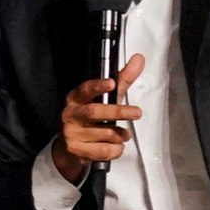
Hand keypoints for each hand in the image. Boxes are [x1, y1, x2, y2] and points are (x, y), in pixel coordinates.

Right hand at [51, 53, 143, 183]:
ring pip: (105, 134)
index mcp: (76, 98)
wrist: (69, 148)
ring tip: (124, 134)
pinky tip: (115, 146)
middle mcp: (70, 114)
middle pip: (96, 112)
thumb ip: (122, 80)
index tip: (111, 83)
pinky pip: (104, 151)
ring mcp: (71, 133)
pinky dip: (116, 150)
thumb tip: (139, 59)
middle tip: (137, 112)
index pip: (86, 89)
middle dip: (119, 112)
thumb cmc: (91, 119)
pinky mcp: (76, 149)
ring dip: (121, 135)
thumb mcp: (105, 98)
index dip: (98, 86)